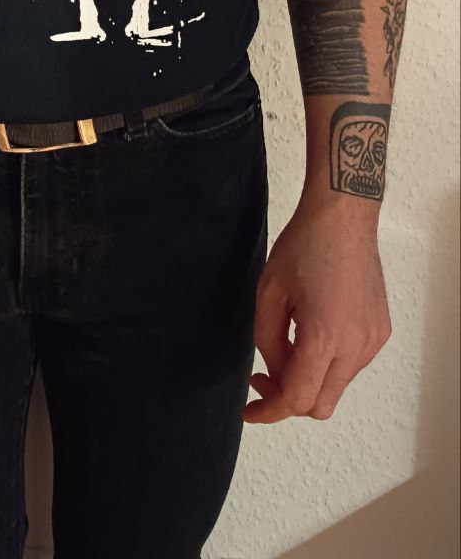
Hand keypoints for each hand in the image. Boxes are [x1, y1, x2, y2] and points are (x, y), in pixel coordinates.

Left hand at [243, 193, 391, 422]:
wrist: (342, 219)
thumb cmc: (303, 247)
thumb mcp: (268, 293)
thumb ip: (267, 341)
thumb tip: (275, 372)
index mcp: (324, 336)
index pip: (297, 399)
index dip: (269, 410)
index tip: (249, 408)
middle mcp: (355, 345)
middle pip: (319, 404)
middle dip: (287, 400)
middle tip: (262, 377)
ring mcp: (372, 341)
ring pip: (336, 387)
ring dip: (308, 379)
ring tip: (288, 344)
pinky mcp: (380, 332)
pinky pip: (351, 366)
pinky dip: (328, 364)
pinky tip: (312, 333)